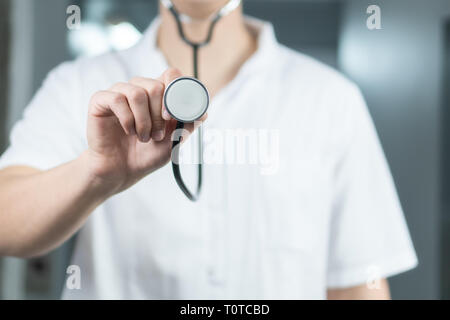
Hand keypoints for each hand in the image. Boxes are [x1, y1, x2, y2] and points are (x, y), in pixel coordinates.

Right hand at [85, 68, 206, 193]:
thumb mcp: (174, 142)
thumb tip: (203, 112)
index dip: (177, 90)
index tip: (175, 115)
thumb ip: (188, 125)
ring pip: (137, 92)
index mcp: (159, 95)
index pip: (172, 75)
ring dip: (144, 120)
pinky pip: (116, 99)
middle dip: (160, 115)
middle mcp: (140, 89)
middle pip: (156, 85)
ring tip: (143, 137)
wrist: (122, 171)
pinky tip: (128, 131)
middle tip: (157, 135)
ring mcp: (120, 93)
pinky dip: (126, 119)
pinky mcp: (101, 100)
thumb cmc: (148, 154)